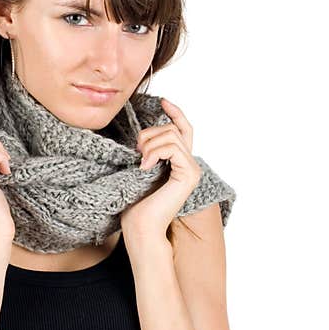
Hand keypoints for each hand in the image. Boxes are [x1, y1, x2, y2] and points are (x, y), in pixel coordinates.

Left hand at [120, 98, 201, 239]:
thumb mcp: (139, 170)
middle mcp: (190, 165)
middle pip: (172, 129)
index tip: (163, 101)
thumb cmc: (135, 205)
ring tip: (140, 163)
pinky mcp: (189, 174)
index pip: (184, 129)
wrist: (140, 228)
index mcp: (179, 164)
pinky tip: (145, 167)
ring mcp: (192, 169)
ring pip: (171, 136)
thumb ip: (148, 151)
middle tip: (136, 154)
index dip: (175, 112)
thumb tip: (143, 134)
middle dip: (148, 135)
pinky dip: (154, 153)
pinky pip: (172, 147)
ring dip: (149, 145)